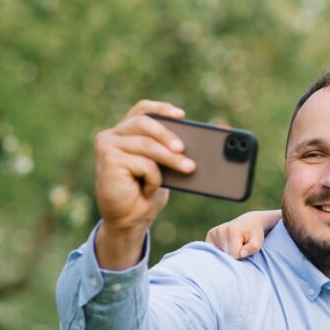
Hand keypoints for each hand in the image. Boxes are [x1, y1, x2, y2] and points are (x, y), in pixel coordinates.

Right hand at [93, 100, 193, 267]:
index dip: (162, 109)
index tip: (182, 115)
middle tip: (186, 148)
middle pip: (145, 123)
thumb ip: (179, 148)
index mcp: (126, 131)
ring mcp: (108, 146)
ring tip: (189, 168)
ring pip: (147, 144)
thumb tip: (221, 131)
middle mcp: (113, 135)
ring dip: (171, 159)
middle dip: (169, 135)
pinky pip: (143, 163)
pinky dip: (154, 178)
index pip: (143, 109)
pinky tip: (147, 189)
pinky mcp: (108, 161)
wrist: (130, 220)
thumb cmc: (148, 191)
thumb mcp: (167, 166)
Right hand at [206, 210, 279, 258]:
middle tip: (240, 246)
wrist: (249, 222)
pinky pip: (213, 251)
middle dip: (234, 255)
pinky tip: (227, 245)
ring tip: (234, 244)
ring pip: (220, 254)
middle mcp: (220, 230)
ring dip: (228, 253)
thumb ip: (253, 248)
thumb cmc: (255, 234)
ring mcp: (214, 232)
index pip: (235, 255)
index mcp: (232, 231)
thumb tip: (241, 254)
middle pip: (226, 255)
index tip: (246, 248)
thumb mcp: (258, 240)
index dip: (242, 255)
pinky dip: (221, 251)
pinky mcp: (210, 235)